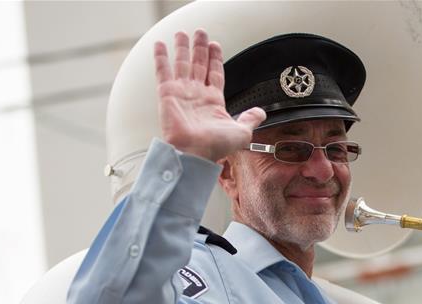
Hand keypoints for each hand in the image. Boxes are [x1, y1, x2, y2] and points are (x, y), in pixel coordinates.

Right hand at [154, 29, 264, 160]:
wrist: (196, 153)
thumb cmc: (217, 147)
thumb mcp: (243, 132)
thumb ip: (251, 119)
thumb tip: (261, 113)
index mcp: (214, 101)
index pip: (215, 73)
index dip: (215, 59)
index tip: (215, 45)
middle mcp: (197, 95)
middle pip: (199, 64)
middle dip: (200, 48)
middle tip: (201, 33)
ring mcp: (182, 93)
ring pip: (182, 64)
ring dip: (183, 48)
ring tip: (183, 33)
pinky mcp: (167, 94)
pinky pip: (163, 71)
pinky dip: (161, 57)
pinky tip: (160, 44)